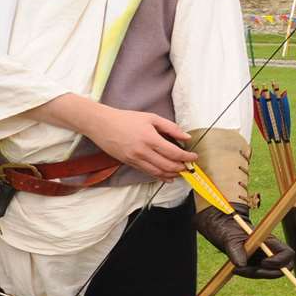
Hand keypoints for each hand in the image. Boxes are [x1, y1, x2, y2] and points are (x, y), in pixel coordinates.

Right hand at [74, 101, 195, 180]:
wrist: (102, 125)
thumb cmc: (126, 118)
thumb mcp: (150, 117)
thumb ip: (170, 127)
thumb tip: (186, 137)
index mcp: (149, 138)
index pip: (173, 153)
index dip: (186, 157)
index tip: (194, 157)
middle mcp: (143, 151)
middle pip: (167, 165)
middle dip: (181, 168)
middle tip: (189, 167)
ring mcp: (135, 159)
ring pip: (158, 172)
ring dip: (172, 175)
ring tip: (181, 173)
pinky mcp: (130, 163)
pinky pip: (148, 173)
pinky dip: (160, 176)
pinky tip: (168, 177)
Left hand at [195, 202, 295, 278]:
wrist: (225, 230)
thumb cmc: (230, 230)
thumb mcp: (231, 238)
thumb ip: (235, 250)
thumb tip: (240, 265)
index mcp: (272, 241)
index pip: (288, 254)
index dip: (280, 261)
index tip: (263, 262)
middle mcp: (272, 251)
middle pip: (280, 269)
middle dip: (265, 273)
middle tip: (246, 269)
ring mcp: (266, 259)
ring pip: (267, 274)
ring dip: (254, 274)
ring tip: (237, 268)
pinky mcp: (258, 265)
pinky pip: (258, 273)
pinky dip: (248, 273)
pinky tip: (236, 269)